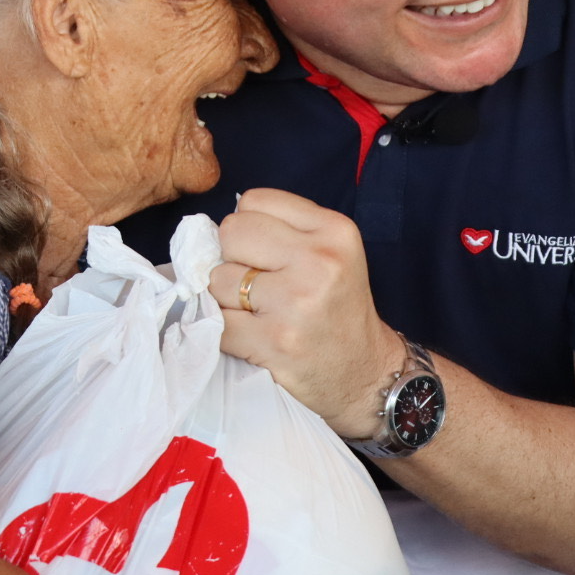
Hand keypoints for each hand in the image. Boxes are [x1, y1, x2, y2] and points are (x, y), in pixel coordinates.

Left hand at [207, 189, 404, 437]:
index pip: (253, 200)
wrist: (365, 375)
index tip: (265, 253)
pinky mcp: (273, 341)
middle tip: (258, 284)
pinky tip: (250, 335)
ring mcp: (295, 302)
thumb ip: (282, 229)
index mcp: (334, 230)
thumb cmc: (338, 308)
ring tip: (258, 312)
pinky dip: (224, 330)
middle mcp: (318, 261)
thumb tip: (209, 231)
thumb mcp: (332, 252)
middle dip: (233, 258)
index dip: (250, 228)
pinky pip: (217, 322)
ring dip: (227, 298)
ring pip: (217, 278)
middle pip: (231, 232)